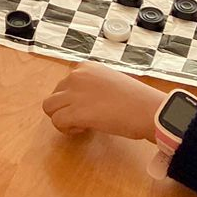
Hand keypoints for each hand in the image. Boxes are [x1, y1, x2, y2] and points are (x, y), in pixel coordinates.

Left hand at [43, 65, 164, 139]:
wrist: (147, 109)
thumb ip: (92, 86)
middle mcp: (76, 76)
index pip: (64, 83)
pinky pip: (57, 121)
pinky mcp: (75, 111)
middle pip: (54, 95)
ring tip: (81, 124)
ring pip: (49, 107)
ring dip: (61, 118)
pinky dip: (67, 129)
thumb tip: (84, 101)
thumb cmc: (135, 100)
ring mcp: (74, 93)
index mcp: (86, 67)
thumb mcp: (110, 82)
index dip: (73, 98)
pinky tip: (84, 129)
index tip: (88, 106)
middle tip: (83, 117)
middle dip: (65, 108)